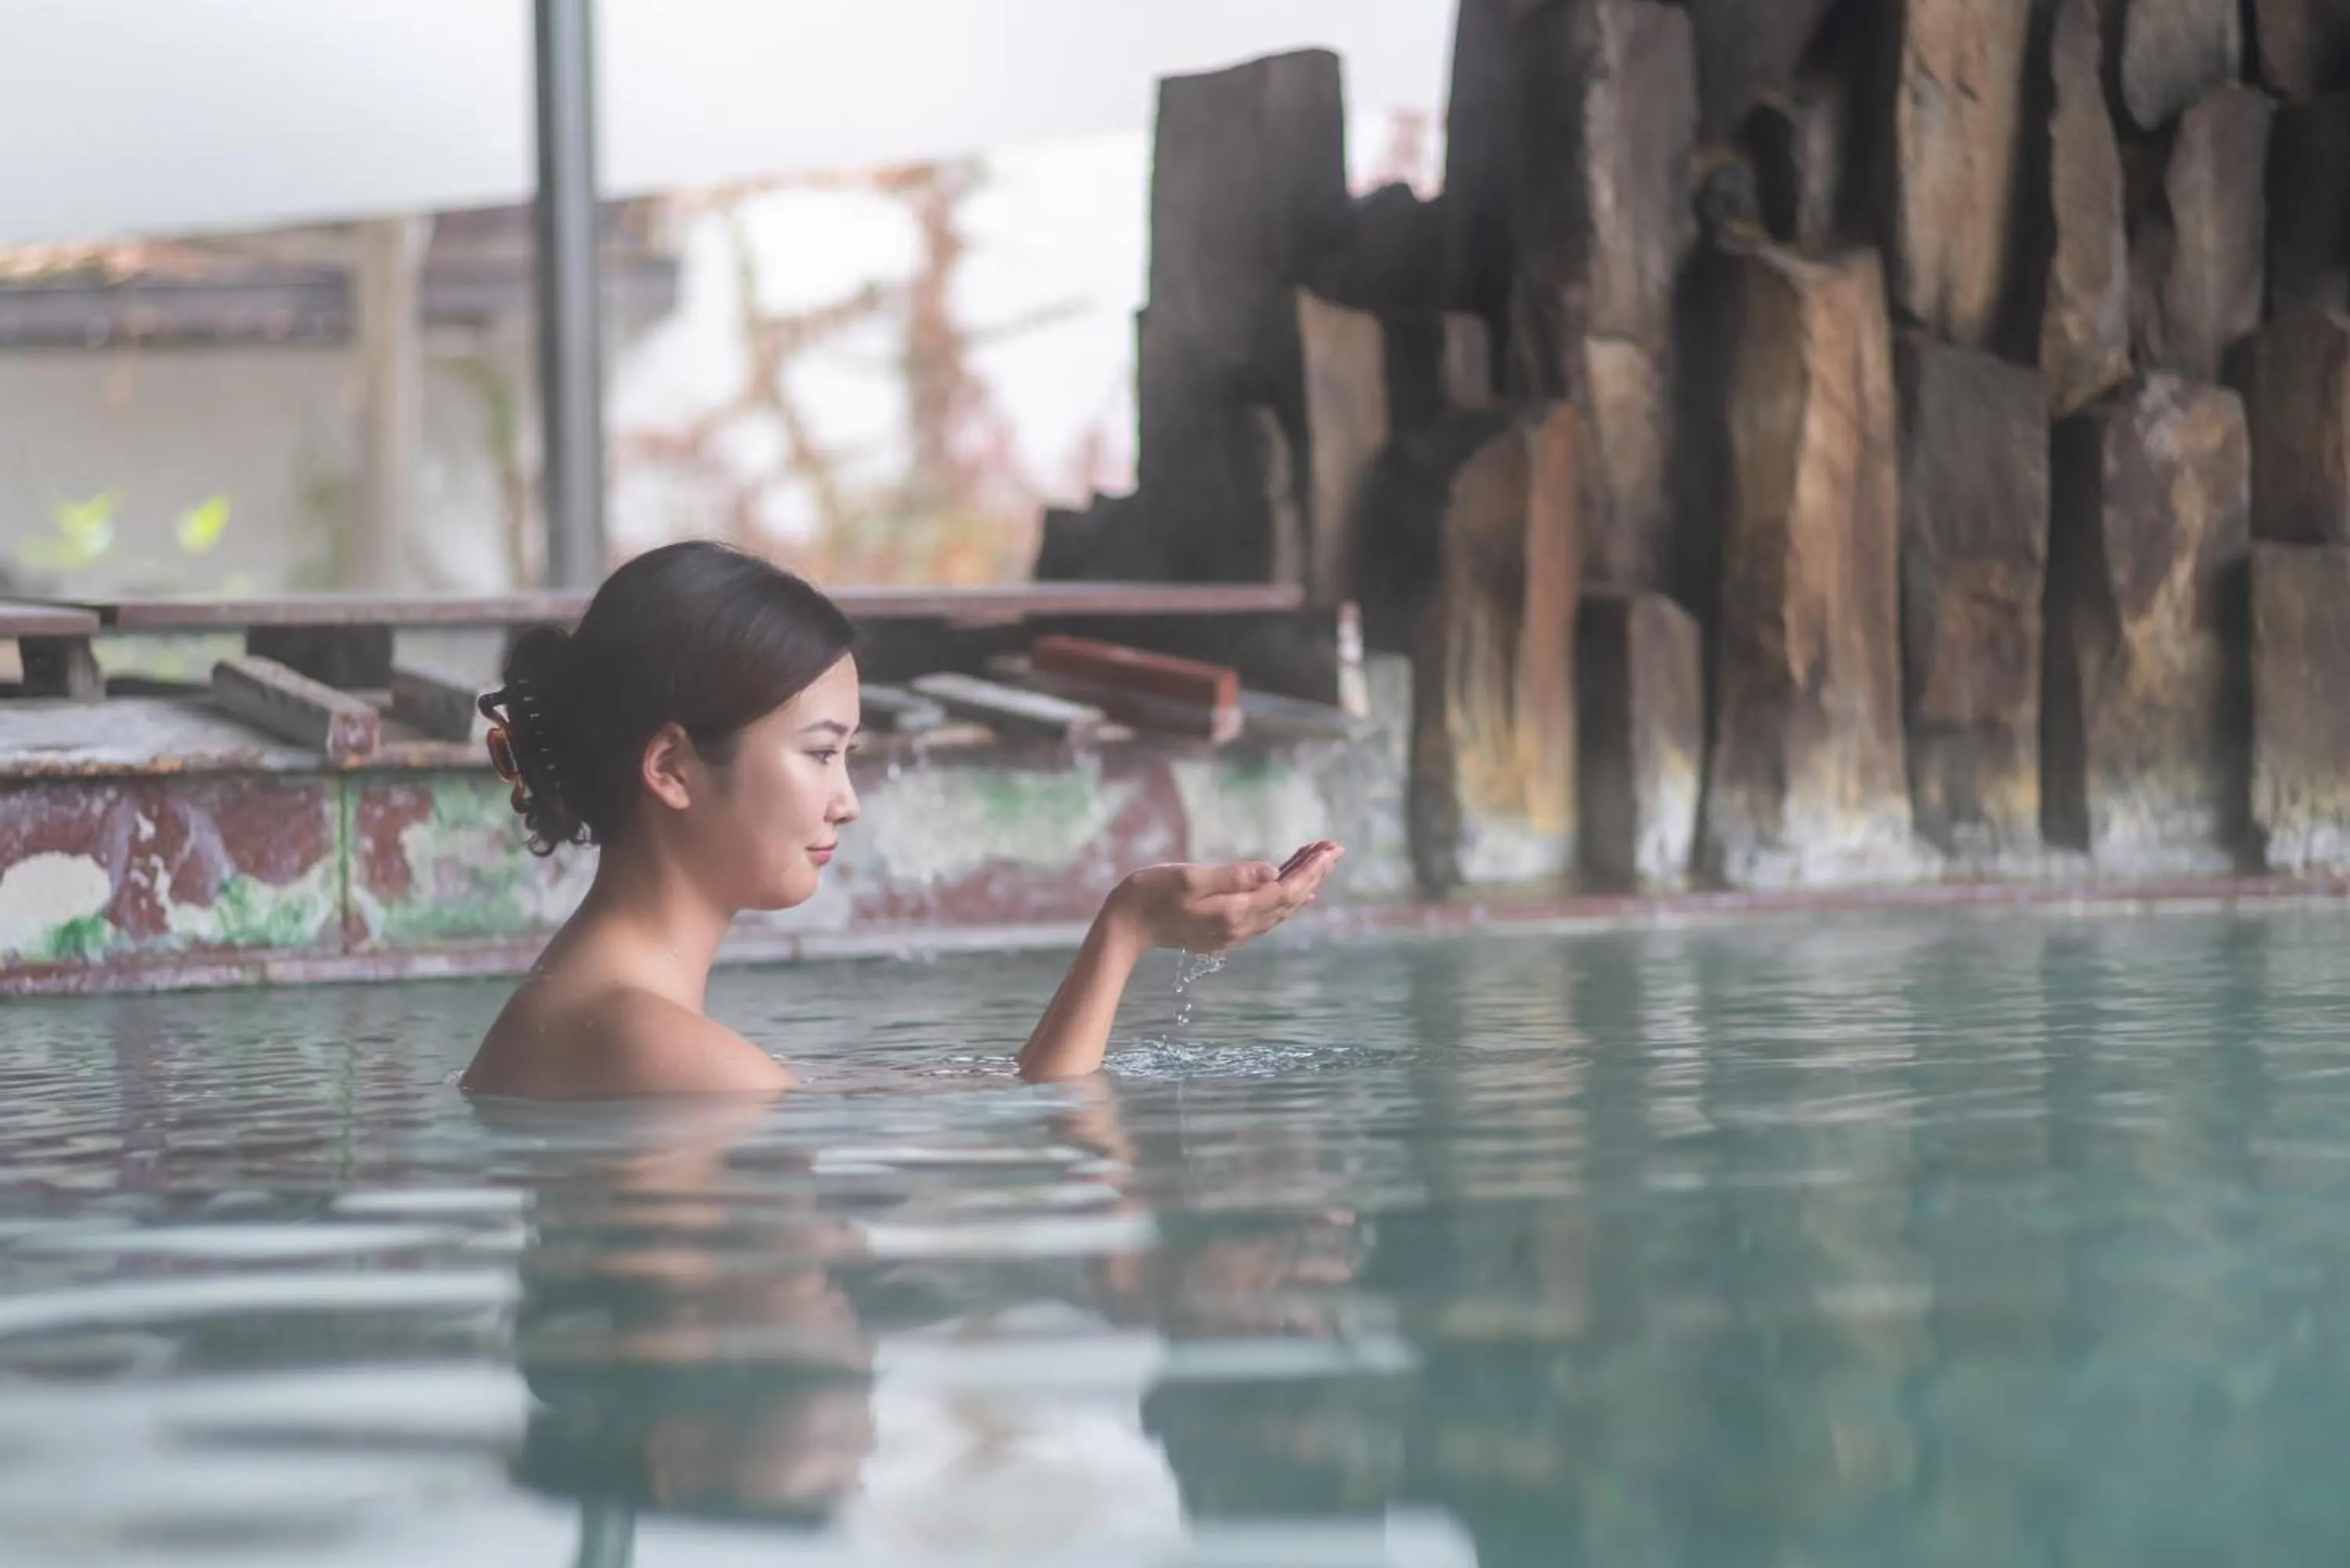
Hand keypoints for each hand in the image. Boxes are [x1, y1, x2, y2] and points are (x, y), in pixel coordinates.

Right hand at [1104, 841, 1343, 955]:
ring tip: (1318, 856)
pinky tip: (1291, 883)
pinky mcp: (1223, 928)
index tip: (1332, 848)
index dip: (1312, 870)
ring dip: (1301, 881)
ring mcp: (1232, 931)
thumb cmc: (1149, 894)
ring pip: (1279, 906)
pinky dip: (1283, 893)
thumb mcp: (1189, 878)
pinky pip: (1265, 910)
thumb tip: (1271, 871)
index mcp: (1233, 913)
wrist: (1124, 927)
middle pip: (1289, 900)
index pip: (1286, 891)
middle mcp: (1239, 927)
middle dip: (1314, 872)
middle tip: (1335, 847)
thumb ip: (1232, 875)